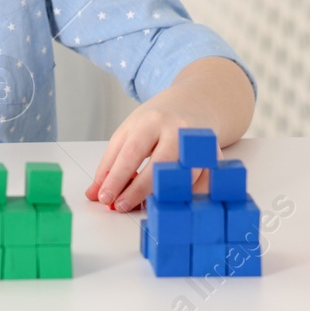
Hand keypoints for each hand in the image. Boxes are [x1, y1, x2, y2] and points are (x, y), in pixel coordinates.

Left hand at [84, 88, 198, 212]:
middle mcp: (178, 130)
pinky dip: (184, 196)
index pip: (131, 153)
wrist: (194, 104)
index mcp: (151, 121)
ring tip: (143, 206)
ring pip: (183, 177)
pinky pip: (201, 183)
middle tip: (120, 206)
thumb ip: (110, 163)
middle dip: (137, 191)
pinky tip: (168, 202)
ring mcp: (199, 144)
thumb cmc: (156, 121)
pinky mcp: (215, 157)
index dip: (116, 179)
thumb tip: (94, 194)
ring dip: (161, 196)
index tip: (104, 197)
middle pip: (159, 166)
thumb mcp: (128, 132)